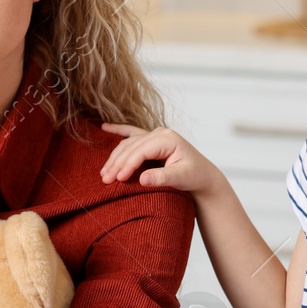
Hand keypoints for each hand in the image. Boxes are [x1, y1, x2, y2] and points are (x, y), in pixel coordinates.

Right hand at [98, 123, 221, 194]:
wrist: (203, 175)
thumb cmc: (194, 175)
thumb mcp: (181, 178)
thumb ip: (162, 178)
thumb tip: (142, 179)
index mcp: (167, 139)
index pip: (141, 151)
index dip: (128, 165)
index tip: (118, 179)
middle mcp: (159, 133)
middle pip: (131, 147)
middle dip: (117, 163)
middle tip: (105, 180)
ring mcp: (154, 134)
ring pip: (128, 143)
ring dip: (114, 157)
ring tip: (103, 173)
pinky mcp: (151, 139)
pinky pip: (131, 133)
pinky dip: (118, 131)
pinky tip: (105, 127)